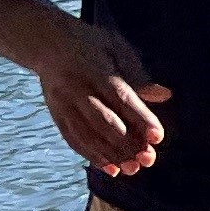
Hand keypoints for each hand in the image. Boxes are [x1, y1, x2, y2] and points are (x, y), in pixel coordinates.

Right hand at [34, 20, 169, 173]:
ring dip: (111, 155)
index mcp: (94, 69)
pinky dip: (91, 156)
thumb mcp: (115, 46)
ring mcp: (63, 104)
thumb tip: (164, 95)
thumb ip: (137, 73)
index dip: (140, 118)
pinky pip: (73, 139)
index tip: (157, 136)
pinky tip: (109, 168)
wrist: (45, 41)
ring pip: (87, 135)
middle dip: (127, 143)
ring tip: (132, 169)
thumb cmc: (89, 43)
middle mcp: (76, 89)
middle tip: (148, 159)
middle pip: (104, 121)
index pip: (121, 97)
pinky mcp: (56, 115)